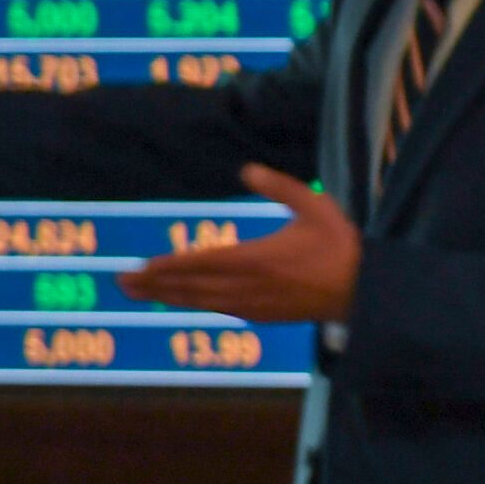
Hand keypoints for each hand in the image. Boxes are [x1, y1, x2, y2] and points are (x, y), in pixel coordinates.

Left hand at [118, 164, 361, 321]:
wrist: (363, 290)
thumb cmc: (338, 245)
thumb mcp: (314, 206)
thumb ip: (280, 186)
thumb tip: (246, 168)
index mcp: (257, 258)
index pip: (200, 263)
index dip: (168, 266)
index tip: (140, 266)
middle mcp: (248, 286)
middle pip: (191, 287)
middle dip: (155, 285)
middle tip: (122, 283)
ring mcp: (254, 304)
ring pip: (201, 302)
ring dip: (169, 296)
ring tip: (140, 293)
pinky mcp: (263, 315)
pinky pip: (220, 310)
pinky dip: (196, 305)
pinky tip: (184, 301)